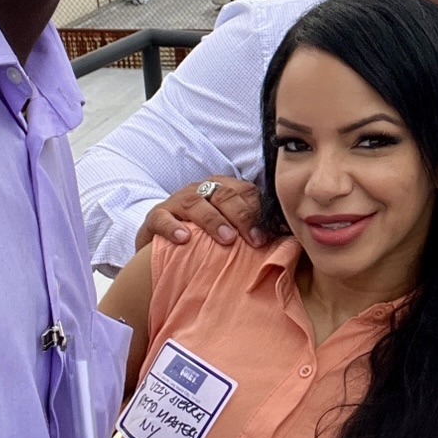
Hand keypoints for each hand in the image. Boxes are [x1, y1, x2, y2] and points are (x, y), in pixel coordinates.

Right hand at [134, 177, 263, 249]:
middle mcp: (199, 191)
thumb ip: (249, 232)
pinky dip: (172, 227)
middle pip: (223, 195)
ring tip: (227, 239)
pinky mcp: (154, 217)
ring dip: (213, 220)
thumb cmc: (203, 240)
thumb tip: (283, 242)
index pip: (244, 191)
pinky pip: (162, 218)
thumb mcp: (227, 232)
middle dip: (241, 216)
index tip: (267, 236)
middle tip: (253, 240)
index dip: (257, 212)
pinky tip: (184, 239)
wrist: (161, 247)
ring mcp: (176, 202)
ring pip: (195, 203)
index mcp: (221, 190)